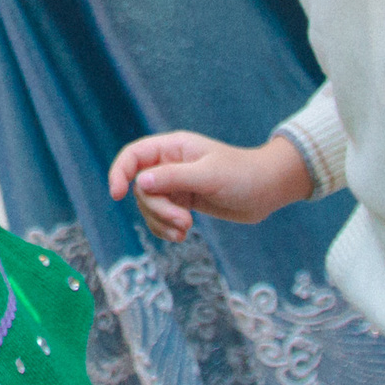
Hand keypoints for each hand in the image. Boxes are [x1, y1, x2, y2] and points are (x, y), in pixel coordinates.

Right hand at [107, 131, 308, 235]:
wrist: (268, 190)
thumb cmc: (242, 175)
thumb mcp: (208, 175)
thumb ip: (173, 178)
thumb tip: (139, 182)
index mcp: (173, 148)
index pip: (133, 156)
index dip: (120, 172)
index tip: (116, 195)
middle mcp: (170, 164)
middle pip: (141, 188)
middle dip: (157, 209)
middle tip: (184, 222)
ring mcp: (176, 184)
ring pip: (150, 206)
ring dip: (163, 222)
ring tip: (186, 230)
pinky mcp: (183, 202)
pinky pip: (161, 218)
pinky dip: (166, 229)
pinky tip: (182, 236)